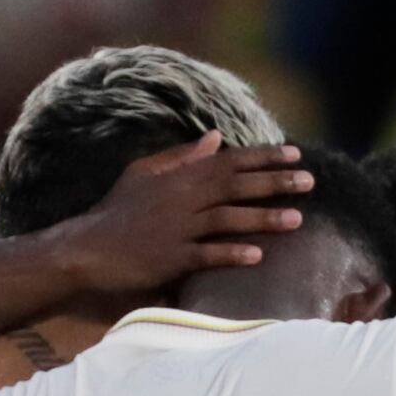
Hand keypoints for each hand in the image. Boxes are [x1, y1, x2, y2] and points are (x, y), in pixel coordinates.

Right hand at [48, 133, 311, 297]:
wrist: (85, 248)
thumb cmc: (115, 211)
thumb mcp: (144, 173)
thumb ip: (182, 156)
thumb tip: (215, 137)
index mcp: (179, 177)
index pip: (229, 161)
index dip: (264, 157)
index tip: (295, 154)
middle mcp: (182, 199)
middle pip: (236, 186)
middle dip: (275, 182)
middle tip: (310, 181)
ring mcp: (176, 229)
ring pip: (227, 219)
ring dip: (263, 218)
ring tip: (297, 219)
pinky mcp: (169, 258)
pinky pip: (205, 254)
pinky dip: (231, 254)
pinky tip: (257, 256)